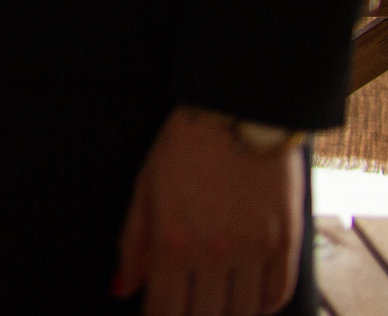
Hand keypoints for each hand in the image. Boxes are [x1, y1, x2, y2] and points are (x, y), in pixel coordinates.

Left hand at [114, 108, 302, 313]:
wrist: (238, 113)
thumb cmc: (183, 149)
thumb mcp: (144, 190)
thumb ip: (133, 245)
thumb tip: (121, 290)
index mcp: (172, 242)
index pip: (165, 310)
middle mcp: (214, 253)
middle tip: (187, 306)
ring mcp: (255, 250)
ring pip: (242, 313)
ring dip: (227, 313)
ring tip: (215, 304)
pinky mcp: (286, 243)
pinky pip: (276, 294)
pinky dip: (262, 305)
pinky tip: (247, 300)